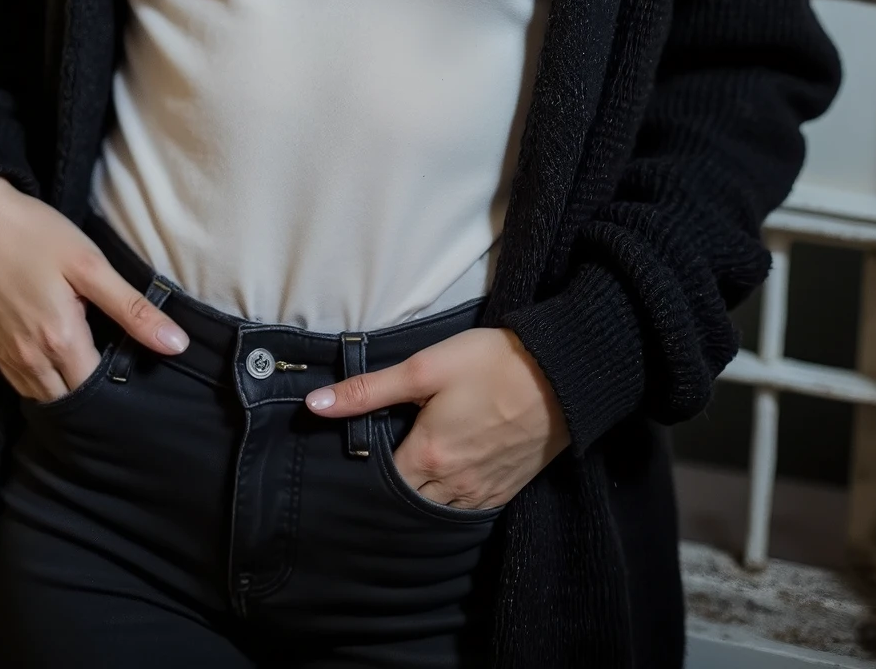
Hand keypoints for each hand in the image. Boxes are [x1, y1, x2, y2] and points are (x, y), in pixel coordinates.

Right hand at [0, 177, 187, 401]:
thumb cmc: (35, 235)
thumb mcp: (90, 265)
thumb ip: (133, 309)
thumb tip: (175, 344)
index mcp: (60, 340)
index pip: (99, 389)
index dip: (121, 382)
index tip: (136, 363)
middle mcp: (31, 360)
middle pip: (72, 400)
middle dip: (95, 390)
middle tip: (117, 362)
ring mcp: (8, 358)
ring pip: (46, 397)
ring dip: (69, 389)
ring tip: (92, 360)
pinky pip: (24, 385)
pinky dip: (45, 382)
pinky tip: (60, 358)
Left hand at [305, 327, 567, 510]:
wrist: (561, 373)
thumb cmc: (491, 363)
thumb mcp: (426, 368)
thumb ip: (369, 390)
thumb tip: (314, 406)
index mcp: (428, 458)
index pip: (380, 484)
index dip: (365, 473)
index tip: (354, 457)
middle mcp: (453, 486)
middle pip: (408, 503)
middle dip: (391, 490)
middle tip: (380, 467)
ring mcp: (482, 492)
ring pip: (438, 512)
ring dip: (421, 499)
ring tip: (410, 473)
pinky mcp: (506, 491)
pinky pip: (468, 511)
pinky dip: (451, 502)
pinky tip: (446, 481)